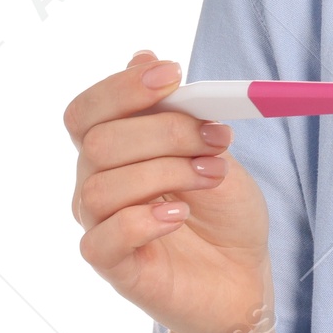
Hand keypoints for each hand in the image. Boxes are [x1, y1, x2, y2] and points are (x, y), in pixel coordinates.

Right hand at [67, 49, 273, 332]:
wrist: (244, 276)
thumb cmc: (224, 212)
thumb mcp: (213, 150)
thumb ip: (179, 111)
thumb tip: (142, 56)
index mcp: (116, 150)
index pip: (88, 110)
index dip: (122, 88)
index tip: (172, 74)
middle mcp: (97, 185)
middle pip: (99, 142)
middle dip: (166, 132)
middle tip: (216, 141)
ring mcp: (101, 227)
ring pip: (102, 186)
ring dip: (167, 173)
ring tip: (211, 178)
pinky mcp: (115, 268)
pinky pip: (103, 239)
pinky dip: (145, 219)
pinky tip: (180, 214)